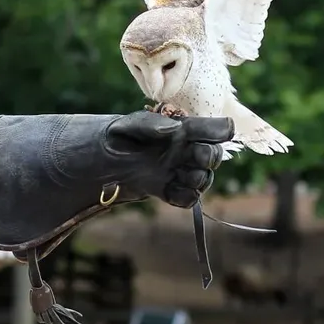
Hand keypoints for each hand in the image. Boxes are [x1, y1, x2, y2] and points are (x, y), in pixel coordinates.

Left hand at [103, 110, 233, 208]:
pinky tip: (167, 189)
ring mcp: (179, 172)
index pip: (217, 129)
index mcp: (184, 130)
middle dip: (210, 157)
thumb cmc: (118, 136)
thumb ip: (153, 124)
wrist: (101, 160)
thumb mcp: (131, 125)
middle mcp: (186, 151)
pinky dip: (184, 196)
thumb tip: (177, 129)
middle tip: (194, 155)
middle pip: (214, 156)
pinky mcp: (169, 191)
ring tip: (176, 173)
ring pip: (204, 179)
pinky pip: (189, 199)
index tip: (220, 133)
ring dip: (197, 178)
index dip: (222, 131)